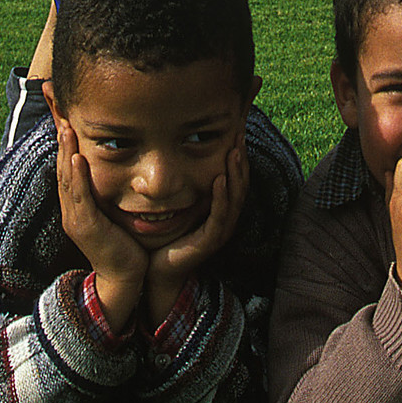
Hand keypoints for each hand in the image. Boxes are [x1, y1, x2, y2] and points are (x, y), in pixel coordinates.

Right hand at [55, 116, 147, 335]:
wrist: (125, 277)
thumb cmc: (124, 243)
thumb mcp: (113, 212)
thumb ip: (110, 191)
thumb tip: (120, 167)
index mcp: (76, 205)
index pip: (67, 167)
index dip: (65, 142)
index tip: (65, 117)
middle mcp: (71, 209)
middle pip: (62, 168)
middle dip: (61, 141)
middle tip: (60, 115)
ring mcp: (75, 218)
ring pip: (67, 179)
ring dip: (65, 152)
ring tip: (65, 128)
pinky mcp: (85, 227)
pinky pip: (79, 197)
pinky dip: (76, 176)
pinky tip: (75, 158)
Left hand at [144, 141, 250, 327]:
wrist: (159, 271)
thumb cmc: (167, 236)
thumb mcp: (179, 204)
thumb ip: (184, 183)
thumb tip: (176, 151)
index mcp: (221, 209)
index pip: (237, 178)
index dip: (239, 156)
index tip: (236, 131)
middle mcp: (225, 218)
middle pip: (242, 184)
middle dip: (241, 159)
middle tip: (240, 134)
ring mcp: (220, 230)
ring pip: (235, 198)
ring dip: (236, 174)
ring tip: (234, 151)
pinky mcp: (209, 241)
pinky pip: (220, 216)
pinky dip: (221, 196)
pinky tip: (220, 179)